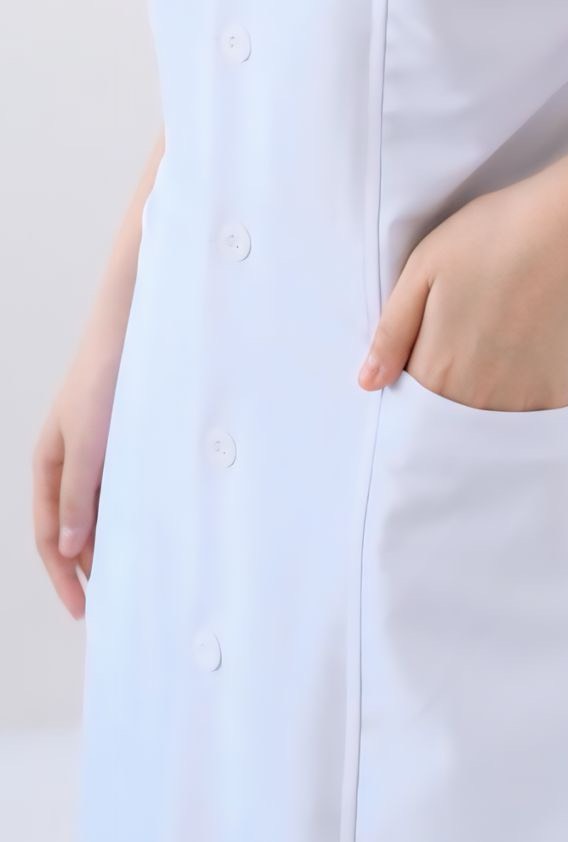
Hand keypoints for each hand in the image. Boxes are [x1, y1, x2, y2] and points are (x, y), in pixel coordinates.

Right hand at [32, 332, 121, 618]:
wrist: (132, 328)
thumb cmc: (103, 379)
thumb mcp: (88, 442)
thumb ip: (79, 494)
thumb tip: (70, 548)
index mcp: (48, 463)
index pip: (49, 535)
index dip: (63, 575)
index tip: (83, 610)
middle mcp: (69, 460)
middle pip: (73, 527)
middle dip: (86, 566)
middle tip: (113, 601)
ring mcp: (96, 450)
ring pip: (99, 509)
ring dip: (110, 540)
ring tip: (134, 573)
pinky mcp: (123, 439)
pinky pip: (120, 487)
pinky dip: (128, 511)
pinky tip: (148, 527)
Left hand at [358, 175, 567, 411]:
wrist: (564, 231)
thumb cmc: (488, 239)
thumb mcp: (422, 271)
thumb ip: (392, 333)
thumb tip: (367, 382)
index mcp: (434, 368)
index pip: (407, 403)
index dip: (409, 383)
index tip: (421, 358)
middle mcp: (472, 396)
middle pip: (444, 422)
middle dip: (442, 402)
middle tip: (460, 351)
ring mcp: (517, 400)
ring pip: (484, 427)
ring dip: (479, 409)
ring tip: (489, 361)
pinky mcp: (554, 392)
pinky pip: (527, 423)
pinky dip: (518, 409)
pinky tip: (519, 375)